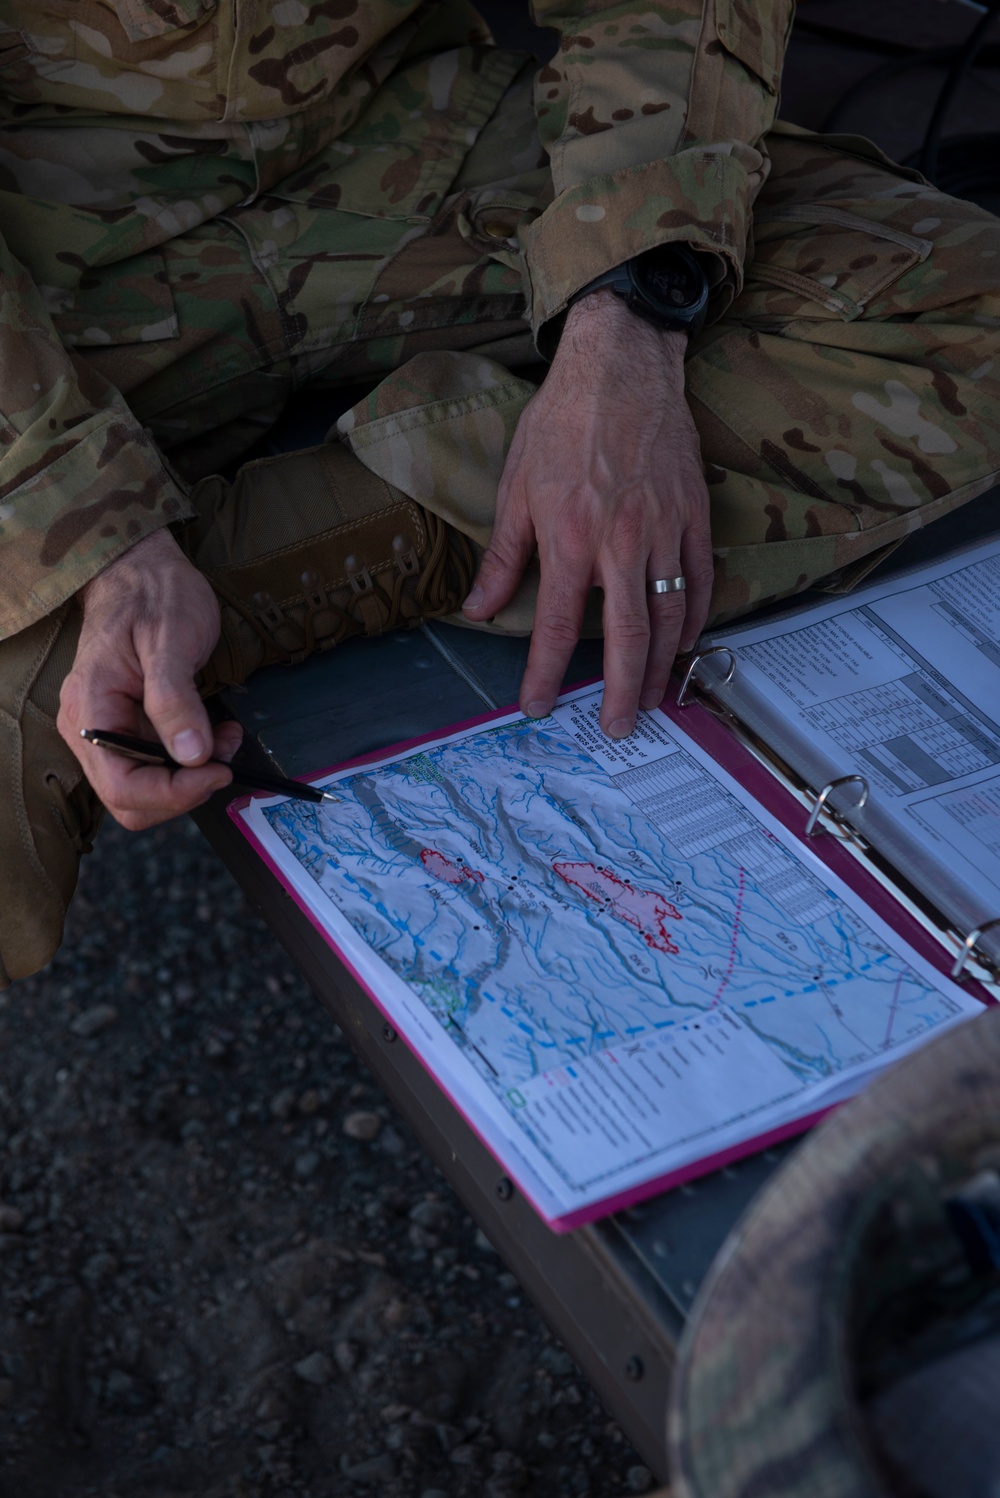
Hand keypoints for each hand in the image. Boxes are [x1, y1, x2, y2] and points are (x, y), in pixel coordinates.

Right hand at [58, 528, 241, 829]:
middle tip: (224, 759)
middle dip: (184, 790)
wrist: (142, 569)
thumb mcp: (170, 640)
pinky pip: (158, 764)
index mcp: (91, 709)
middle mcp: (91, 728)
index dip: (173, 792)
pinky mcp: (131, 727)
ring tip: (226, 740)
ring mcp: (109, 729)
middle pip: (132, 799)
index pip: (122, 785)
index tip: (217, 771)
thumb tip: (191, 755)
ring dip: (192, 777)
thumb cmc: (153, 595)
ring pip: (148, 787)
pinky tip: (216, 734)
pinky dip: (192, 760)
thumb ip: (176, 701)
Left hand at [462, 290, 713, 736]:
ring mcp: (665, 531)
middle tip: (615, 727)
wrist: (622, 366)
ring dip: (660, 667)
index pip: (554, 625)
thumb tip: (478, 609)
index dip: (542, 673)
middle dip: (619, 691)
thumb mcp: (516, 489)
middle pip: (627, 638)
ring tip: (649, 698)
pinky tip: (684, 644)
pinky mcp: (694, 516)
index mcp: (570, 537)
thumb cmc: (563, 423)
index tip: (534, 706)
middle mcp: (620, 543)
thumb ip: (503, 558)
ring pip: (670, 618)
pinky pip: (699, 582)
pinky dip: (695, 620)